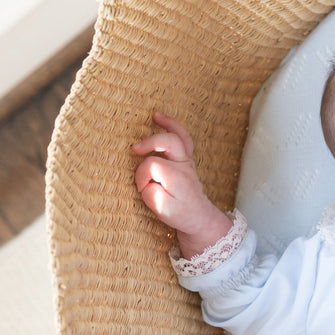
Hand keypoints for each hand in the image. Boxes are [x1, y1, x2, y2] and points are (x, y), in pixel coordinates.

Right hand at [132, 113, 233, 256]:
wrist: (199, 217)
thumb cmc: (181, 214)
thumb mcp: (163, 211)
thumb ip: (152, 195)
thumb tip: (147, 182)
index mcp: (176, 177)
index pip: (151, 165)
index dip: (141, 176)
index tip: (141, 188)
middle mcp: (183, 166)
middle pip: (169, 142)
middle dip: (150, 143)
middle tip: (135, 150)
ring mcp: (187, 161)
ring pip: (180, 136)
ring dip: (168, 124)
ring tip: (154, 117)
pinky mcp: (187, 160)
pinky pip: (184, 139)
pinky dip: (174, 127)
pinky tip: (160, 119)